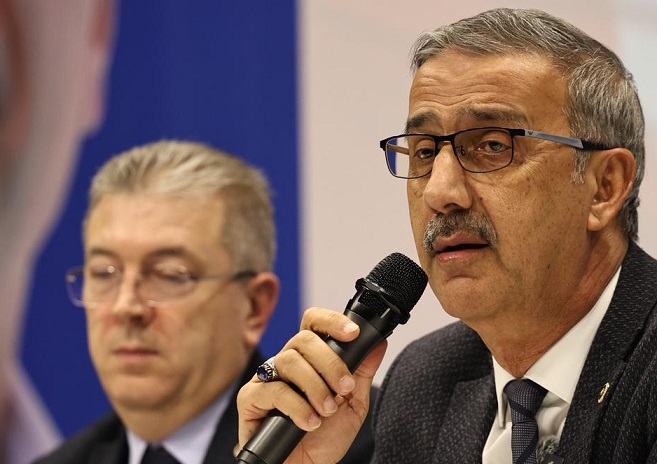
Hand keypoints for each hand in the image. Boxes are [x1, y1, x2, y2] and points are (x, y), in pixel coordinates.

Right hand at [237, 307, 386, 463]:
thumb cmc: (324, 440)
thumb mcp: (352, 405)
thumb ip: (362, 373)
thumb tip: (377, 343)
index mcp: (309, 359)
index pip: (314, 323)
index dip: (332, 321)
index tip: (353, 333)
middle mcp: (286, 364)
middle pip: (303, 339)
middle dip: (330, 363)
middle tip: (344, 388)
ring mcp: (266, 380)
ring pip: (289, 361)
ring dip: (315, 387)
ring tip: (327, 411)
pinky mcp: (250, 400)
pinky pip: (272, 390)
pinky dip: (296, 407)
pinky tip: (309, 423)